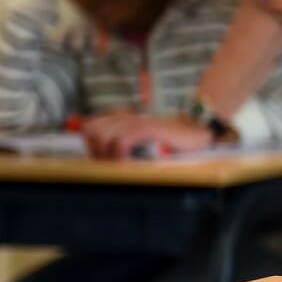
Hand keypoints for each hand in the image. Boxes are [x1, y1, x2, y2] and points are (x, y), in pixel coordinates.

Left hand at [80, 112, 212, 159]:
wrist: (192, 134)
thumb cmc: (165, 141)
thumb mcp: (138, 139)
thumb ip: (117, 140)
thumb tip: (96, 150)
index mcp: (121, 118)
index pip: (89, 127)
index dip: (91, 145)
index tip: (103, 158)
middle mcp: (126, 117)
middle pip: (93, 132)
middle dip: (97, 151)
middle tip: (112, 163)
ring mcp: (136, 121)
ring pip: (103, 137)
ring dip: (109, 155)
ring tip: (121, 164)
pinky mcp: (147, 129)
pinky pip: (121, 142)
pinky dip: (120, 155)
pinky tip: (129, 162)